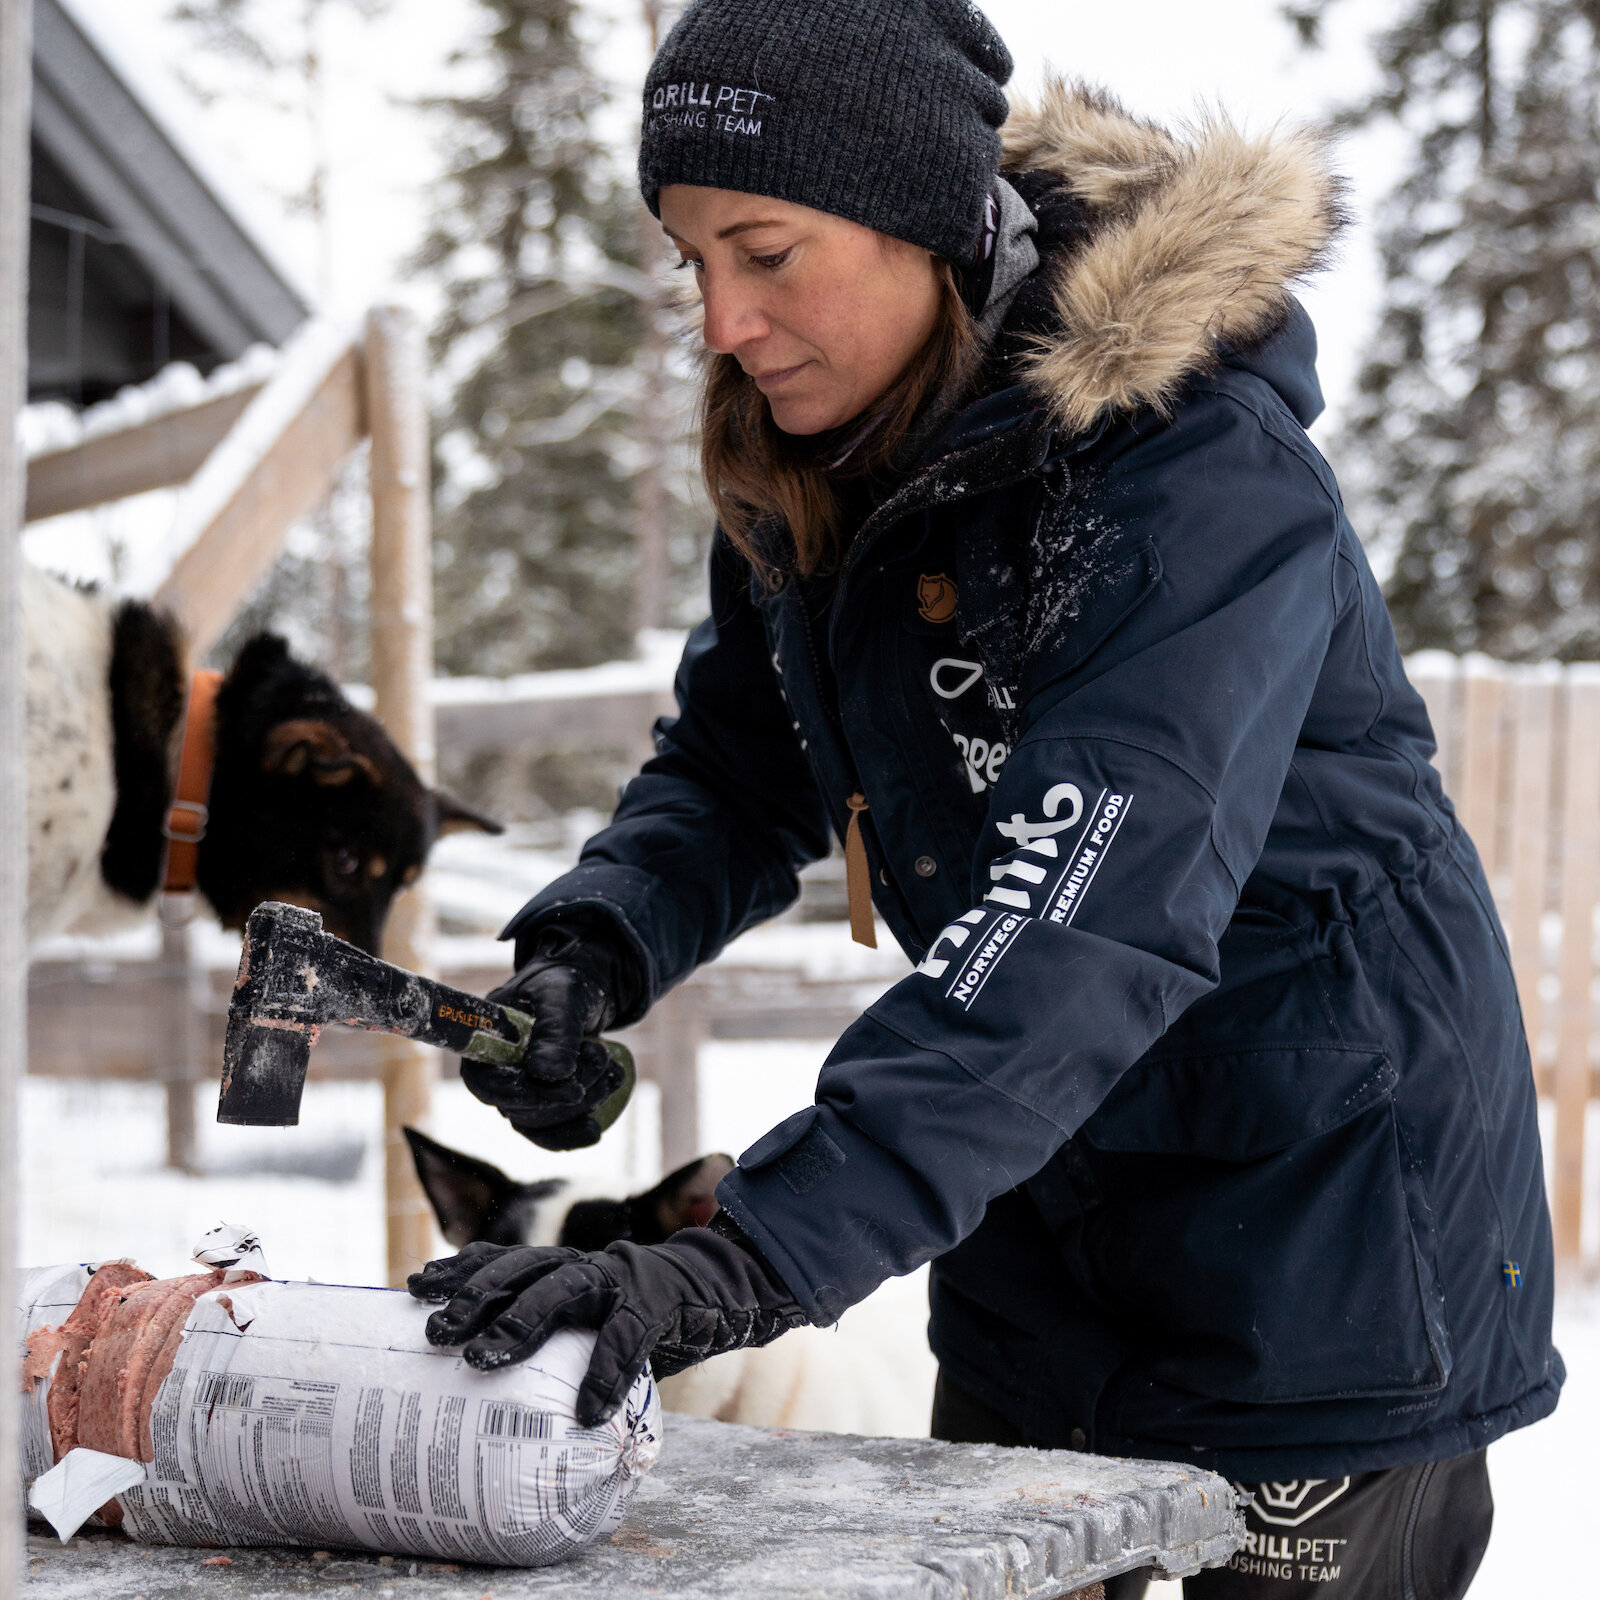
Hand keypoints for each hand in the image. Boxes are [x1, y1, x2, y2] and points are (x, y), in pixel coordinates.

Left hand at [408, 1220, 806, 1426]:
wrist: (722, 1288)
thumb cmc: (646, 1315)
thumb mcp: (591, 1318)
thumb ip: (558, 1337)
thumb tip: (498, 1388)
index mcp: (566, 1264)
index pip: (505, 1258)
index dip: (460, 1268)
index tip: (414, 1284)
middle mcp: (586, 1263)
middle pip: (519, 1268)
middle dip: (473, 1296)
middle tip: (435, 1331)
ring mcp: (620, 1278)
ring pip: (560, 1288)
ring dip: (518, 1321)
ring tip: (482, 1358)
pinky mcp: (656, 1301)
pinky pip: (626, 1338)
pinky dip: (604, 1373)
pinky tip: (587, 1412)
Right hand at [464, 926, 628, 1150]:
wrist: (585, 988)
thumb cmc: (566, 983)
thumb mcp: (564, 997)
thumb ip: (557, 1031)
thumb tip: (548, 1075)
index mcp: (486, 1040)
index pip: (486, 1083)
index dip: (522, 1094)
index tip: (571, 1090)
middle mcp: (497, 1070)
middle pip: (517, 1109)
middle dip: (566, 1096)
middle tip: (603, 1063)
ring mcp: (519, 1089)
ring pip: (537, 1122)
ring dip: (580, 1107)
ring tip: (612, 1074)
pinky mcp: (543, 1101)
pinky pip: (548, 1131)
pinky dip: (572, 1133)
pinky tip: (595, 1131)